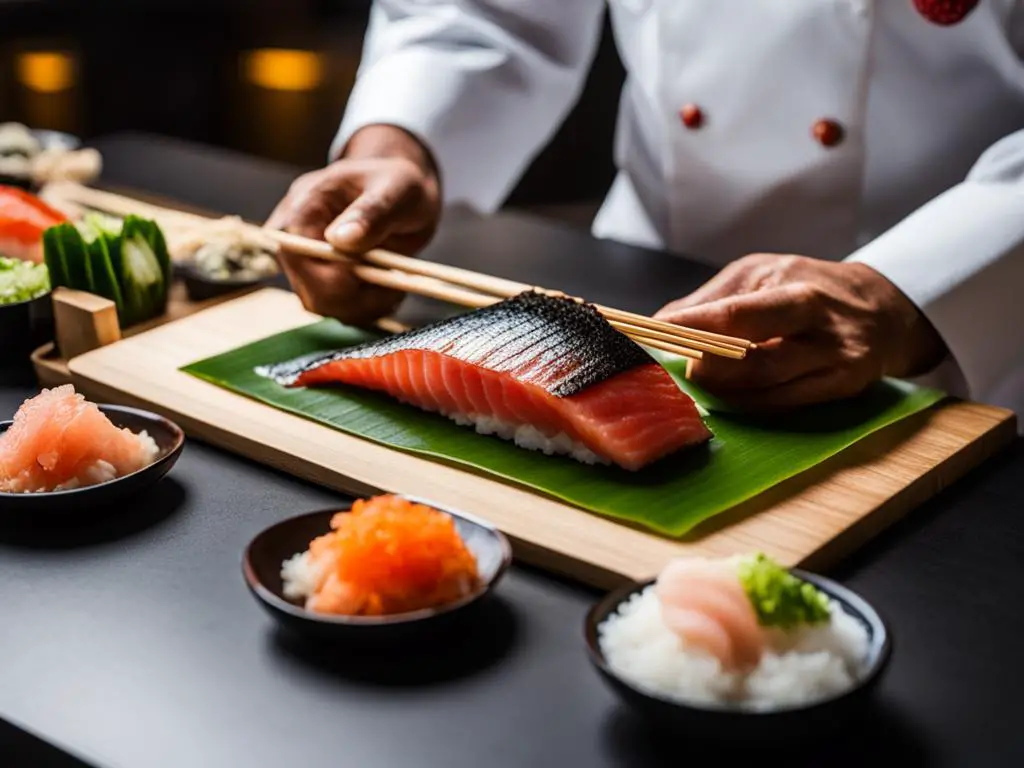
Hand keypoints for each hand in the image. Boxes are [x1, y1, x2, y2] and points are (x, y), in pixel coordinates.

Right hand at [266, 124, 441, 324]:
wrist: (403, 195)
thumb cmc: (399, 184)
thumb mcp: (396, 190)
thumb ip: (371, 212)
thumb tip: (339, 240)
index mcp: (305, 205)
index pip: (295, 254)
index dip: (331, 277)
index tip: (372, 275)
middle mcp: (295, 237)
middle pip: (306, 288)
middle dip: (353, 298)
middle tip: (394, 286)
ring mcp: (306, 262)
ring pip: (321, 305)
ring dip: (363, 306)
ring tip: (394, 284)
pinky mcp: (321, 280)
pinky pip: (335, 309)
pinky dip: (365, 308)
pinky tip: (387, 291)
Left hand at [654, 254, 946, 408]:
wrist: (885, 309)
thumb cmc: (811, 285)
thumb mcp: (763, 272)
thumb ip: (713, 299)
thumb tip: (661, 324)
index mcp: (797, 290)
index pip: (735, 315)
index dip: (690, 329)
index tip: (650, 336)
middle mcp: (821, 328)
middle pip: (754, 361)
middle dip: (704, 369)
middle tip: (670, 369)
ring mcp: (835, 364)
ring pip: (766, 389)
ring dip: (719, 392)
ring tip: (687, 385)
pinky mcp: (841, 390)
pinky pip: (783, 405)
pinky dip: (746, 404)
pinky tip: (722, 399)